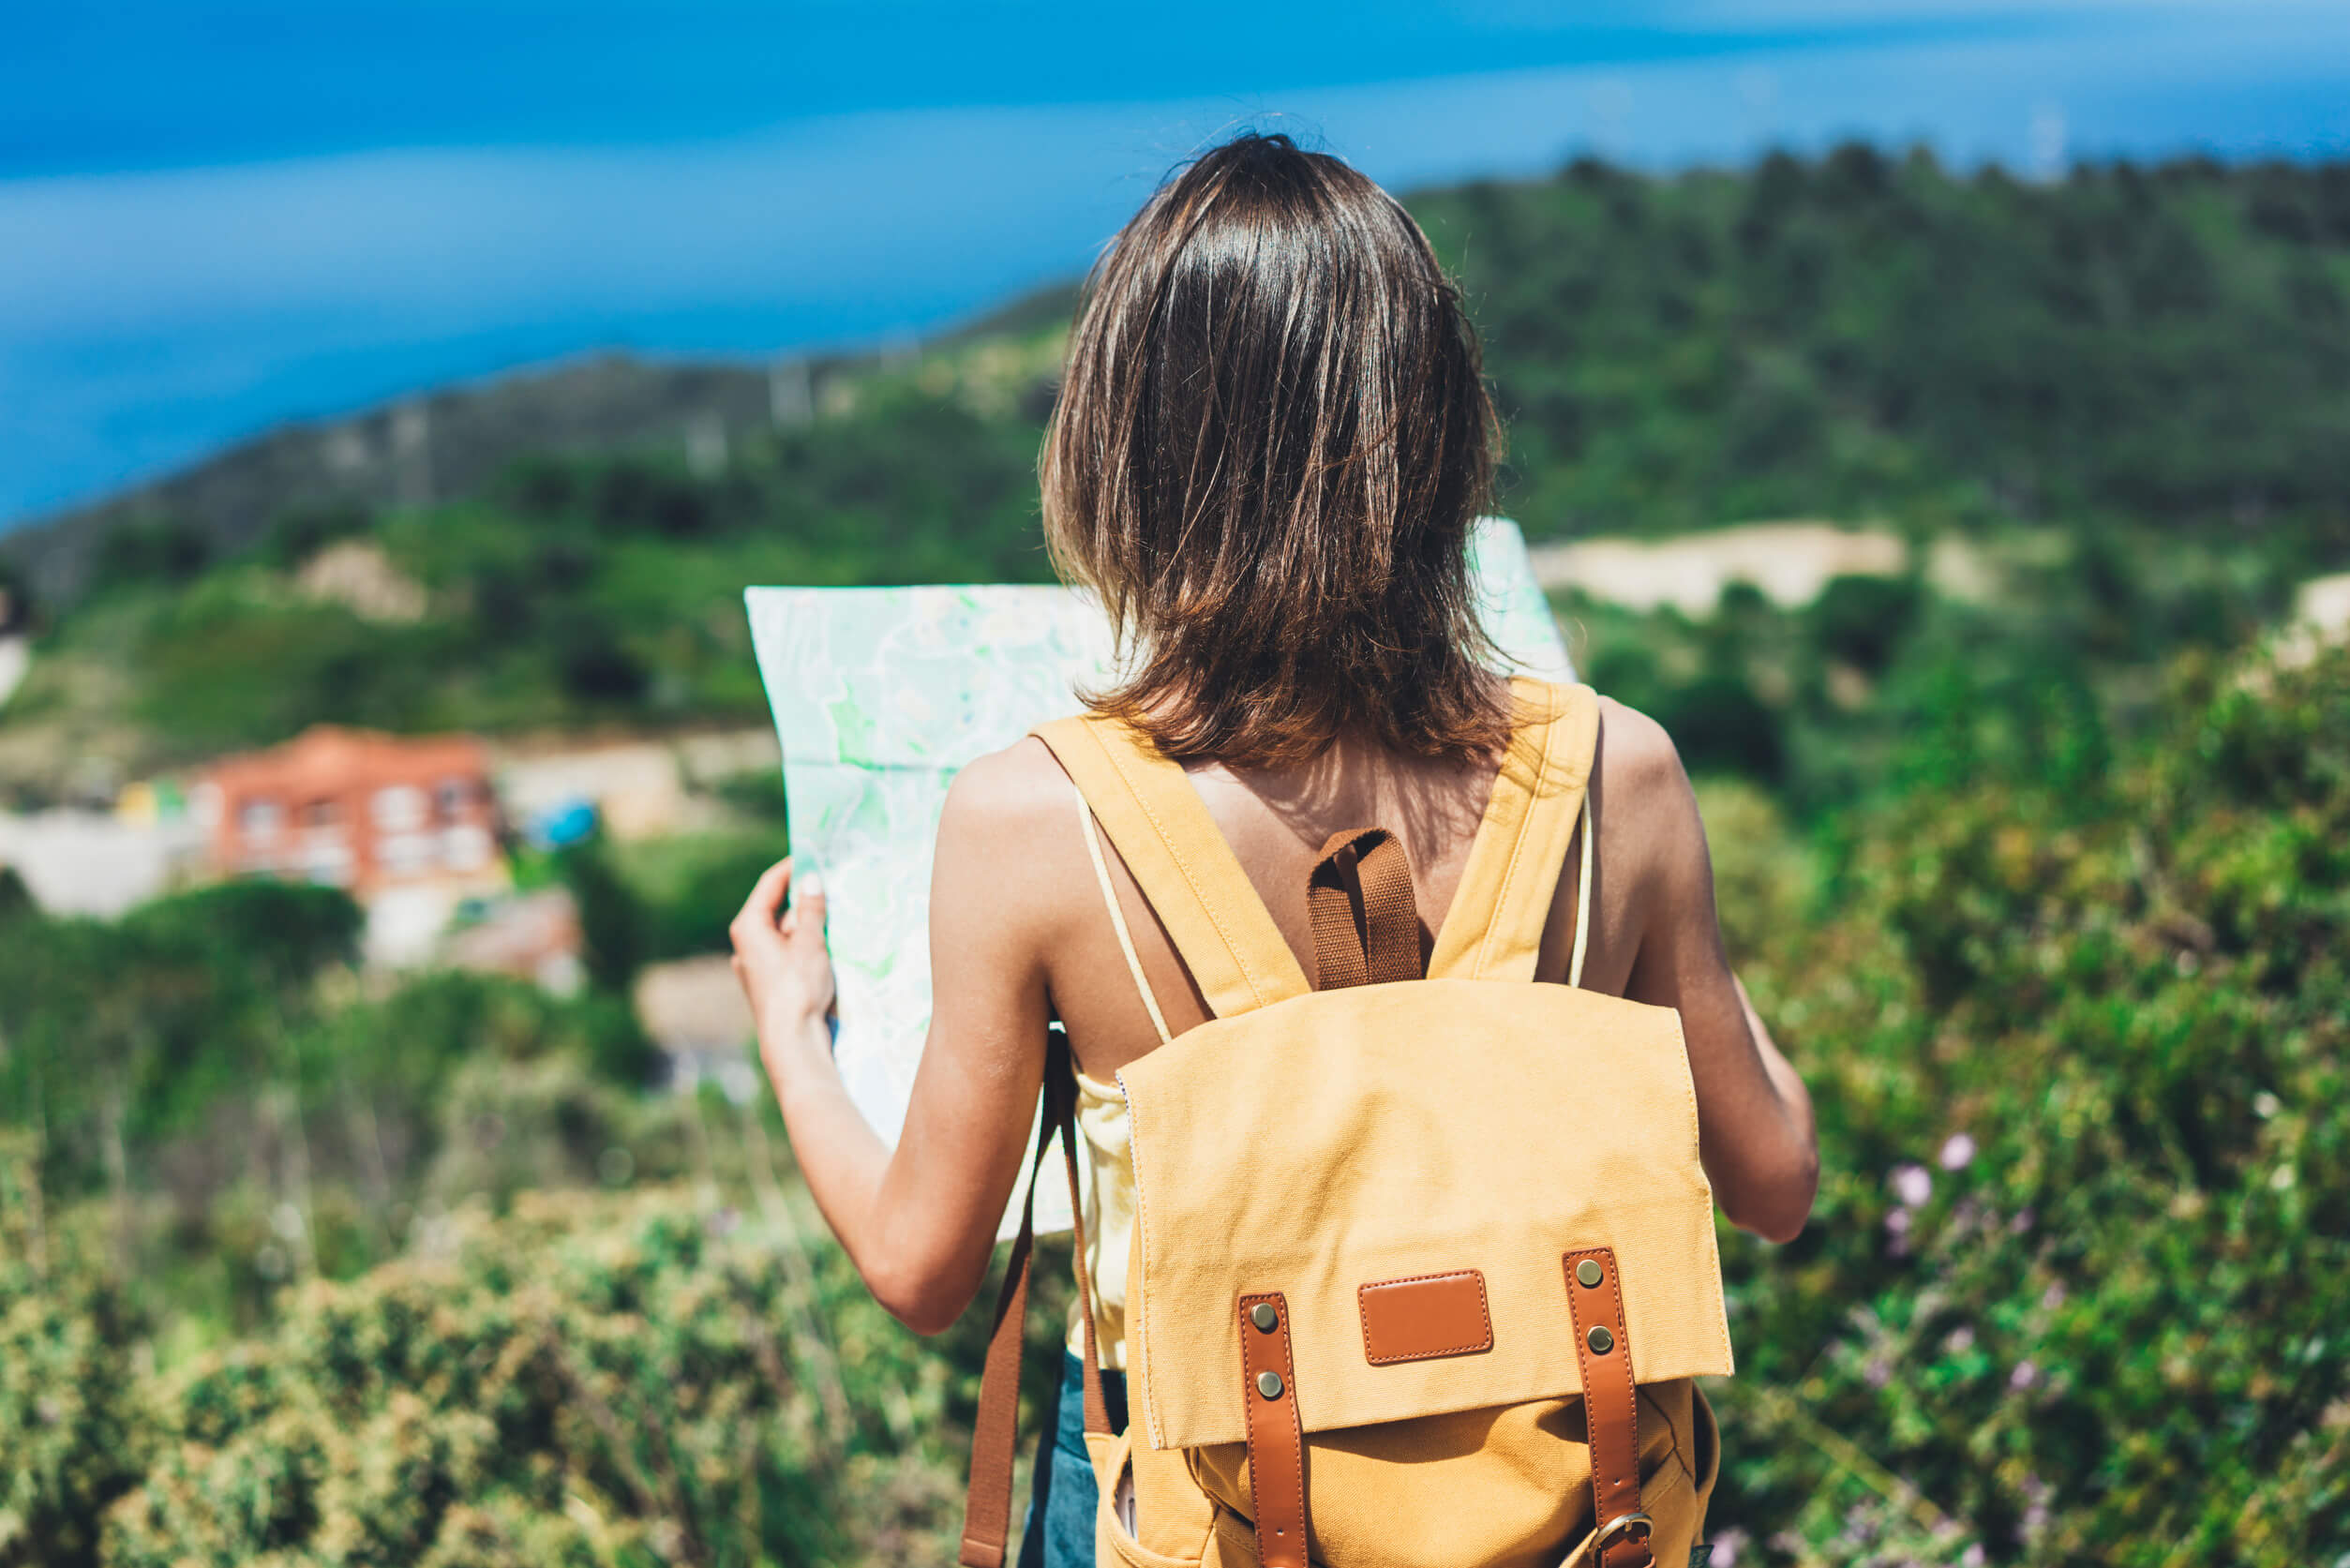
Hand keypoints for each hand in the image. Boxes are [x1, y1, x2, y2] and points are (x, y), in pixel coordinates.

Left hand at [730, 858, 837, 1073]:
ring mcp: (755, 964)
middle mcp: (745, 943)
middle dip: (803, 897)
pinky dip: (804, 943)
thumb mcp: (810, 942)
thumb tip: (812, 879)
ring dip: (806, 922)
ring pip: (783, 932)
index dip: (792, 867)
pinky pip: (786, 951)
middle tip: (832, 883)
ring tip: (836, 912)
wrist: (791, 1040)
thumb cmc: (797, 987)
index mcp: (748, 926)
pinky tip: (826, 944)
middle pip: (776, 908)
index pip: (769, 884)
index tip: (815, 853)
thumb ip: (810, 909)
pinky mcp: (768, 980)